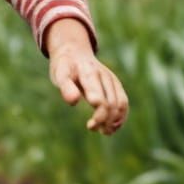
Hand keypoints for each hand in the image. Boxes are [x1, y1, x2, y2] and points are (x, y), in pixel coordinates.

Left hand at [46, 18, 128, 133]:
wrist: (74, 51)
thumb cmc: (65, 67)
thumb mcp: (60, 75)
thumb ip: (66, 88)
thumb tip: (73, 102)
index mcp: (89, 74)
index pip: (100, 98)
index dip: (100, 114)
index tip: (90, 125)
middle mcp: (104, 76)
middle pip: (111, 103)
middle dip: (104, 120)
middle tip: (92, 128)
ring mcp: (112, 79)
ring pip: (120, 103)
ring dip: (114, 120)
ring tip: (104, 131)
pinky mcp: (116, 84)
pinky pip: (124, 102)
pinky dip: (121, 116)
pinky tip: (112, 126)